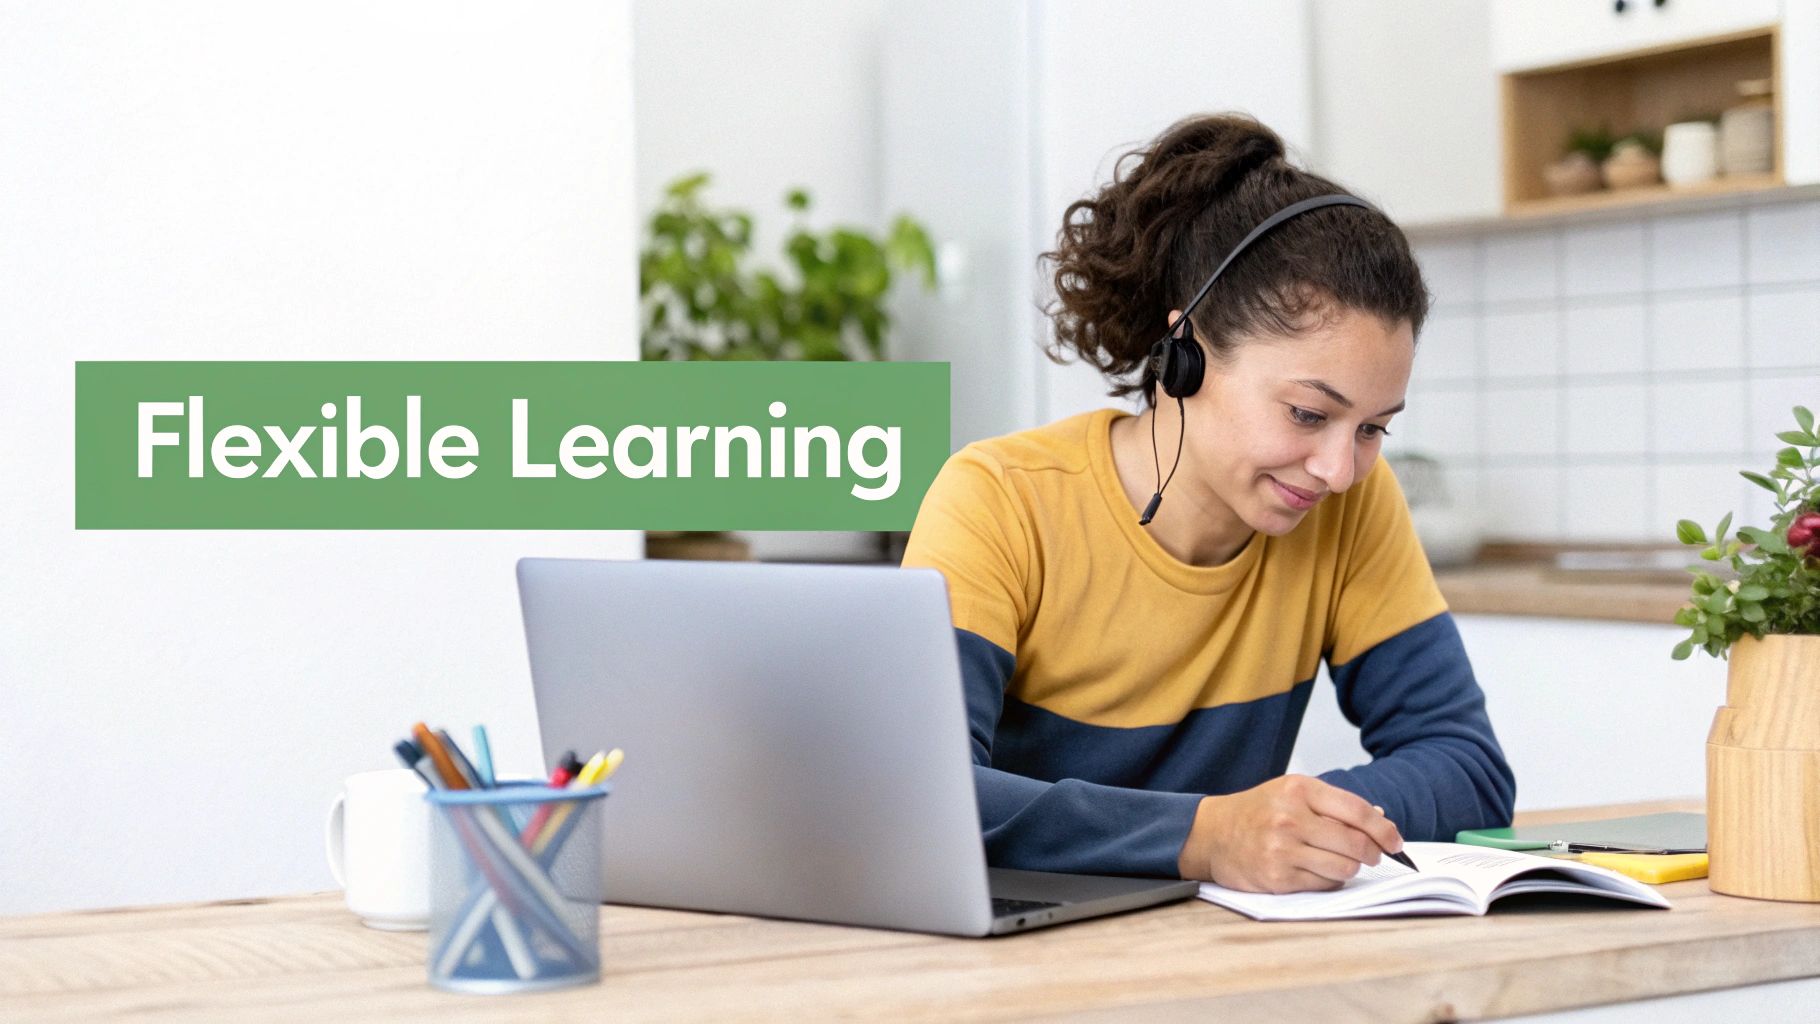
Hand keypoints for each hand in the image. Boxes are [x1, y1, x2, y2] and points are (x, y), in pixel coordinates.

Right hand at [1175, 775, 1404, 892]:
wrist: (1212, 834)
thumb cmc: (1258, 812)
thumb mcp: (1292, 793)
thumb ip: (1334, 805)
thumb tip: (1380, 820)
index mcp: (1299, 789)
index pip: (1357, 811)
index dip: (1383, 830)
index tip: (1395, 842)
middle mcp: (1290, 817)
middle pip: (1355, 843)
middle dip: (1371, 853)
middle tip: (1371, 855)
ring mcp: (1282, 849)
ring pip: (1344, 867)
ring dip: (1349, 868)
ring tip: (1337, 861)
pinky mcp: (1277, 877)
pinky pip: (1324, 884)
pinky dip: (1328, 880)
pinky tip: (1315, 870)